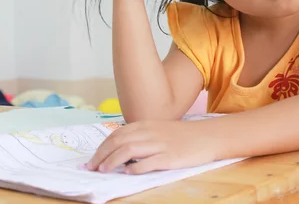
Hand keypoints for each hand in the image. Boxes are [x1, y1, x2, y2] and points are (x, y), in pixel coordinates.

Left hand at [86, 120, 215, 174]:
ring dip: (112, 160)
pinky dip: (136, 167)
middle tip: (91, 168)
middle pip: (119, 141)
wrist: (207, 136)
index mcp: (146, 125)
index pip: (117, 135)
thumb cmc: (182, 136)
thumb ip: (140, 137)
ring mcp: (160, 145)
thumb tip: (119, 150)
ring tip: (103, 171)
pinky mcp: (170, 157)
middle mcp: (150, 133)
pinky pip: (149, 162)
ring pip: (129, 150)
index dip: (102, 147)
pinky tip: (128, 173)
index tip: (91, 159)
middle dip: (101, 155)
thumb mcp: (158, 130)